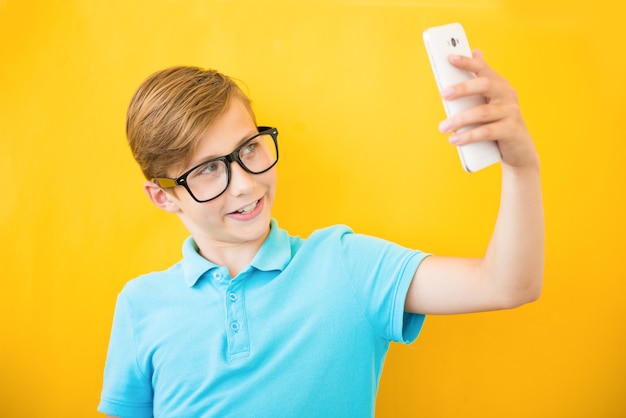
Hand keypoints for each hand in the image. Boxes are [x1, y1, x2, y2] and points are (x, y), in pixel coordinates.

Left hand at [437, 49, 538, 169]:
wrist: (519, 150)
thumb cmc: (497, 124)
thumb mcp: (487, 104)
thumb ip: (477, 85)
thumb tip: (475, 52)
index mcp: (499, 85)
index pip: (483, 68)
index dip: (467, 62)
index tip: (450, 58)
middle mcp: (508, 94)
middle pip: (484, 85)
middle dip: (462, 88)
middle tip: (443, 94)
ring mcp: (511, 112)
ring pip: (482, 112)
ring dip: (459, 119)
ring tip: (443, 127)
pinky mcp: (511, 130)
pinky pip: (487, 131)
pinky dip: (469, 136)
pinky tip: (455, 139)